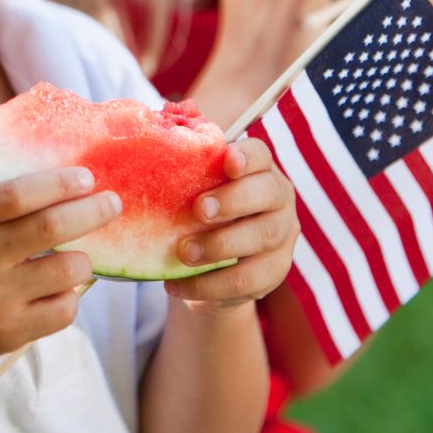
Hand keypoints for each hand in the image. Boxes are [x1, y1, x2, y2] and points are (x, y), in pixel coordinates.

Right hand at [0, 168, 120, 377]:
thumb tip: (14, 149)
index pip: (18, 193)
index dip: (58, 182)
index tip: (86, 177)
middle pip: (52, 227)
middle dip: (92, 211)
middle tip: (112, 202)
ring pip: (67, 270)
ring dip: (84, 259)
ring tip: (82, 253)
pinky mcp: (10, 331)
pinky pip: (64, 309)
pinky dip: (72, 296)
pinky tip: (62, 289)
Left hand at [165, 138, 296, 312]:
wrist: (215, 270)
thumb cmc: (200, 216)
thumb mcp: (194, 192)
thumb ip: (184, 173)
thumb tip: (149, 147)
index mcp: (258, 170)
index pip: (259, 154)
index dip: (246, 156)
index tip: (227, 161)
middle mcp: (278, 199)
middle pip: (267, 192)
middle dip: (233, 200)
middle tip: (199, 210)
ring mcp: (282, 236)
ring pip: (262, 237)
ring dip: (220, 245)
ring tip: (184, 253)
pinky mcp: (275, 271)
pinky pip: (247, 280)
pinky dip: (209, 285)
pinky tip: (178, 284)